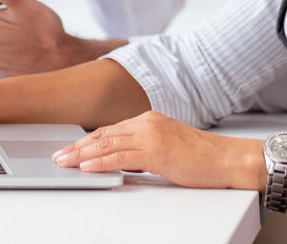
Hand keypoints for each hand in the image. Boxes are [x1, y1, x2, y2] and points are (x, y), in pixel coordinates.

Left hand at [51, 111, 255, 189]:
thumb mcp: (168, 149)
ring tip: (64, 162)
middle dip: (77, 146)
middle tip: (58, 156)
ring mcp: (151, 135)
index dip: (87, 140)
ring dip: (81, 154)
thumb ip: (145, 151)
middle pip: (103, 134)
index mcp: (149, 120)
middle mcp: (147, 123)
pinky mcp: (157, 151)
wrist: (228, 159)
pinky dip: (100, 161)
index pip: (110, 130)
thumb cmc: (203, 158)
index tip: (70, 149)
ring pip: (107, 144)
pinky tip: (86, 166)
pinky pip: (121, 156)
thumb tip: (125, 162)